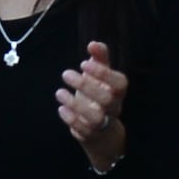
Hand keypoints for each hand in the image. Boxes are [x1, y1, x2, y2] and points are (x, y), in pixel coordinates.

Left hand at [53, 39, 127, 172]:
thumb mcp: (101, 77)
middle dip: (86, 85)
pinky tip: (61, 108)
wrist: (103, 131)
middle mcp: (113, 108)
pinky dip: (71, 119)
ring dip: (76, 104)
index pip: (119, 83)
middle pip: (106, 99)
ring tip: (59, 92)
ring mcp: (102, 123)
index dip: (103, 73)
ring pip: (95, 117)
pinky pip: (82, 129)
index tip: (83, 63)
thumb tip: (93, 43)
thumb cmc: (100, 96)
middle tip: (66, 73)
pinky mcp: (90, 135)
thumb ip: (99, 59)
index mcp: (118, 92)